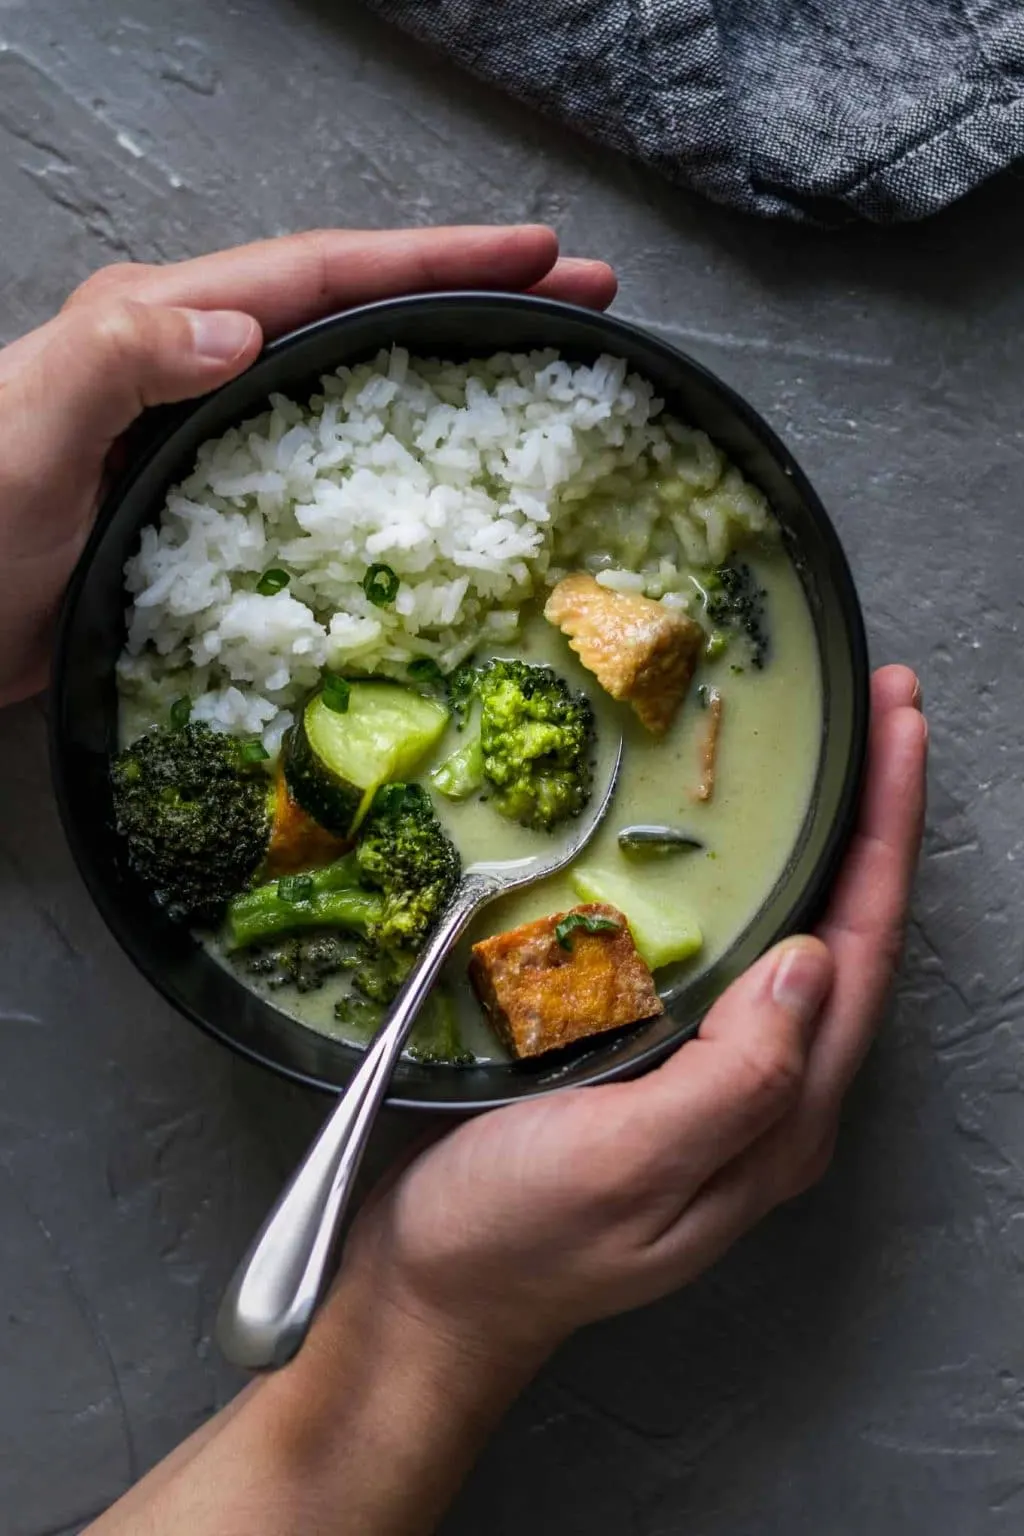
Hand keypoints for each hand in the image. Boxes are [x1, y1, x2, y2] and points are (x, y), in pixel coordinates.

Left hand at [0, 226, 615, 707]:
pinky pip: (326, 464)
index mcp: (163, 323)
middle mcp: (194, 362)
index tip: (535, 252)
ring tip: (536, 368)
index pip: (323, 272)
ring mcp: (208, 433)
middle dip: (470, 295)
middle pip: (358, 311)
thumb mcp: (27, 425)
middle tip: (577, 298)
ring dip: (445, 367)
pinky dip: (395, 460)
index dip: (434, 258)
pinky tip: (442, 480)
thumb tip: (245, 329)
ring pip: (351, 382)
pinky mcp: (213, 502)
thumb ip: (123, 358)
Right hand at [343, 666, 927, 1361]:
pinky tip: (730, 840)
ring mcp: (712, 1078)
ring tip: (829, 755)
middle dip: (875, 820)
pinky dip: (750, 880)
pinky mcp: (656, 1060)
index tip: (900, 726)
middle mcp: (766, 1095)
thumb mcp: (626, 1166)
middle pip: (849, 935)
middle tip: (883, 709)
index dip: (888, 834)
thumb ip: (734, 1076)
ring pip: (796, 939)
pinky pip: (728, 952)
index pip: (863, 953)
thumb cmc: (513, 1238)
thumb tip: (814, 959)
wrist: (427, 1293)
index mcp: (778, 1118)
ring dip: (824, 842)